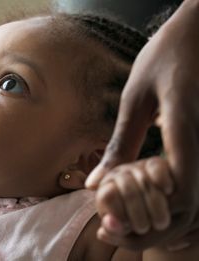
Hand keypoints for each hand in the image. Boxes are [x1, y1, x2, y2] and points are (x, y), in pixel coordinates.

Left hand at [86, 0, 198, 249]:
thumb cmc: (168, 54)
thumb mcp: (136, 96)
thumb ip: (121, 142)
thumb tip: (97, 182)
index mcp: (187, 127)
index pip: (180, 190)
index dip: (149, 213)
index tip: (116, 220)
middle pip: (192, 205)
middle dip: (154, 223)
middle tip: (117, 225)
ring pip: (197, 197)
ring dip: (163, 212)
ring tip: (126, 210)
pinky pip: (196, 179)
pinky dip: (174, 193)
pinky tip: (148, 188)